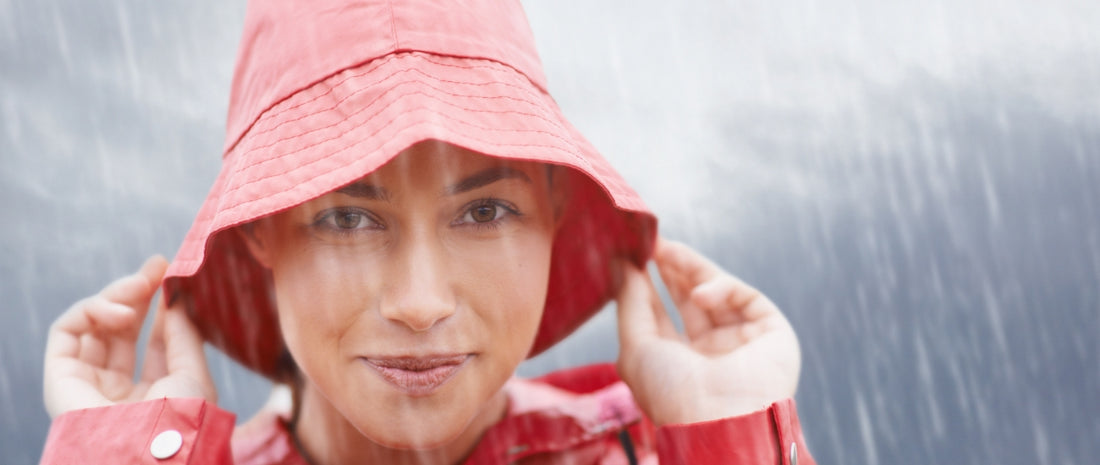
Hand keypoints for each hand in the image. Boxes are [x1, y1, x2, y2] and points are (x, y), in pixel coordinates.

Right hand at [43, 256, 216, 417]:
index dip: (160, 306)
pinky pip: (66, 330)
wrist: (151, 450)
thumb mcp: (193, 372)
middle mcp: (117, 391)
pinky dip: (91, 309)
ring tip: (140, 287)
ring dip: (116, 296)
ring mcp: (88, 385)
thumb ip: (182, 334)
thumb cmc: (179, 420)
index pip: (152, 341)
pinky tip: (119, 308)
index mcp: (152, 394)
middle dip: (137, 292)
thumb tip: (176, 298)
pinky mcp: (60, 378)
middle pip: (121, 329)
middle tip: (155, 266)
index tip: (170, 272)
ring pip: (93, 325)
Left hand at [615, 238, 800, 425]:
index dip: (647, 284)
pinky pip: (744, 296)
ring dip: (691, 268)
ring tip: (666, 251)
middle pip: (689, 299)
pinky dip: (720, 287)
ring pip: (716, 292)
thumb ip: (629, 301)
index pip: (660, 314)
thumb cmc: (672, 394)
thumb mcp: (636, 346)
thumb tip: (621, 264)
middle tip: (652, 243)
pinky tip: (700, 294)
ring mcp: (740, 341)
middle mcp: (708, 352)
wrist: (721, 420)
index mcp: (676, 363)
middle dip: (670, 269)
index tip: (632, 255)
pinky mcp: (769, 330)